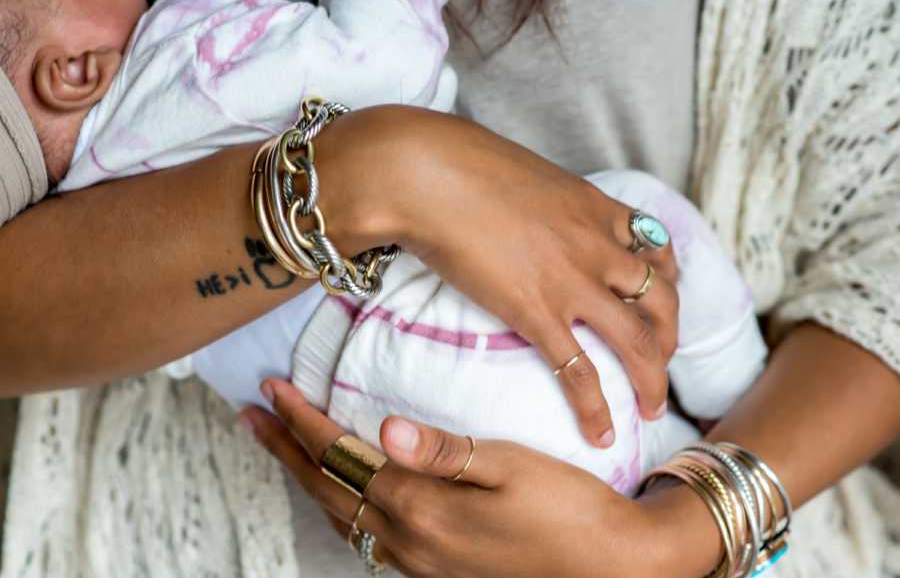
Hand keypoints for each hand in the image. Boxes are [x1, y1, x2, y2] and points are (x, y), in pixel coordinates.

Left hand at [239, 379, 720, 577]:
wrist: (611, 568)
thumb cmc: (568, 509)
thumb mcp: (513, 468)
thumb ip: (445, 451)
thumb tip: (384, 428)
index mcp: (421, 507)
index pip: (341, 455)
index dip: (302, 421)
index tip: (272, 388)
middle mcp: (408, 540)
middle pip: (327, 488)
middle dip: (285, 449)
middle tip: (252, 416)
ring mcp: (418, 563)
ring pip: (341, 515)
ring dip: (306, 478)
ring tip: (284, 450)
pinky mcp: (433, 572)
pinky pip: (366, 537)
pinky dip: (340, 507)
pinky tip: (344, 497)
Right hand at [313, 106, 678, 445]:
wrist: (424, 172)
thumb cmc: (459, 164)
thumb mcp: (524, 174)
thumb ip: (544, 201)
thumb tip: (531, 210)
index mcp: (594, 207)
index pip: (657, 246)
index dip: (668, 279)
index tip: (660, 300)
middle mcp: (596, 244)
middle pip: (662, 299)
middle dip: (670, 338)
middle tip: (661, 362)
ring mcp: (570, 281)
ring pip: (637, 341)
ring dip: (651, 381)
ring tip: (651, 410)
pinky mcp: (534, 311)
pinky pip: (578, 371)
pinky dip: (595, 408)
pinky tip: (600, 433)